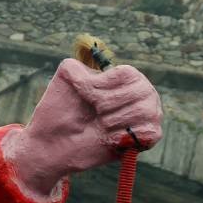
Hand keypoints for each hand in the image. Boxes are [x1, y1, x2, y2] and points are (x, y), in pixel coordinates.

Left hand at [2, 59, 162, 200]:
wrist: (54, 142)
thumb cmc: (61, 110)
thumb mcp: (65, 80)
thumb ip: (77, 65)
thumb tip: (85, 60)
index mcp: (124, 76)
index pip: (128, 74)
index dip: (102, 86)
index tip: (85, 95)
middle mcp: (141, 92)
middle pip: (140, 91)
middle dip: (107, 103)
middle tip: (94, 112)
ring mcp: (148, 114)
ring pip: (143, 111)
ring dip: (112, 121)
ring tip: (100, 125)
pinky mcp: (148, 137)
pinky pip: (145, 133)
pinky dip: (121, 136)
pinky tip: (109, 137)